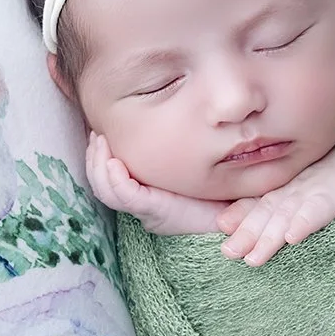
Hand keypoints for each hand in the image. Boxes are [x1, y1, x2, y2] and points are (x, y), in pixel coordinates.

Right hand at [84, 132, 226, 235]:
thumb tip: (179, 115)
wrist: (240, 220)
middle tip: (96, 135)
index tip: (99, 134)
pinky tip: (115, 163)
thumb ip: (183, 150)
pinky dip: (117, 180)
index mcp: (149, 195)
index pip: (112, 178)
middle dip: (94, 158)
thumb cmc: (222, 194)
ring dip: (99, 166)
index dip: (99, 157)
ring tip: (100, 142)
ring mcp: (148, 210)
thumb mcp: (197, 169)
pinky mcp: (157, 213)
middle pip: (103, 185)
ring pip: (107, 192)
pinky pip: (127, 198)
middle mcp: (144, 204)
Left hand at [217, 135, 334, 265]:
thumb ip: (289, 205)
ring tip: (254, 257)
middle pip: (270, 210)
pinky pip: (322, 208)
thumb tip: (251, 225)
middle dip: (248, 231)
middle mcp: (303, 187)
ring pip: (290, 212)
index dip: (243, 214)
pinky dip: (306, 221)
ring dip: (271, 234)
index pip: (264, 202)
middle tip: (228, 253)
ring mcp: (322, 188)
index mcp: (295, 187)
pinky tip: (293, 237)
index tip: (222, 227)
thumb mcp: (318, 191)